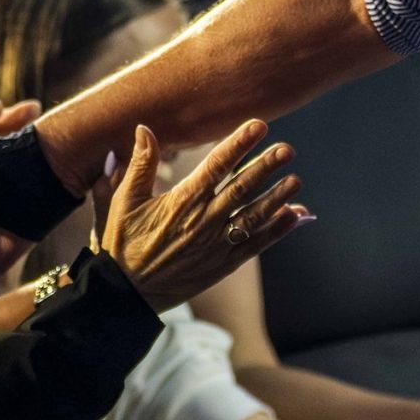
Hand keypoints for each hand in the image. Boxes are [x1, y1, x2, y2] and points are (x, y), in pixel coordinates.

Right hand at [95, 121, 305, 312]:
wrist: (127, 293)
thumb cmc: (124, 242)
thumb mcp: (124, 201)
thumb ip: (140, 165)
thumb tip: (144, 129)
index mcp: (181, 200)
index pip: (216, 165)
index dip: (239, 144)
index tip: (259, 126)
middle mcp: (203, 220)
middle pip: (241, 188)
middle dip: (266, 166)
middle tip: (287, 149)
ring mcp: (215, 244)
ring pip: (253, 216)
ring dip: (277, 197)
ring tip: (296, 180)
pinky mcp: (223, 265)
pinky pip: (255, 245)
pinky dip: (276, 230)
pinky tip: (294, 216)